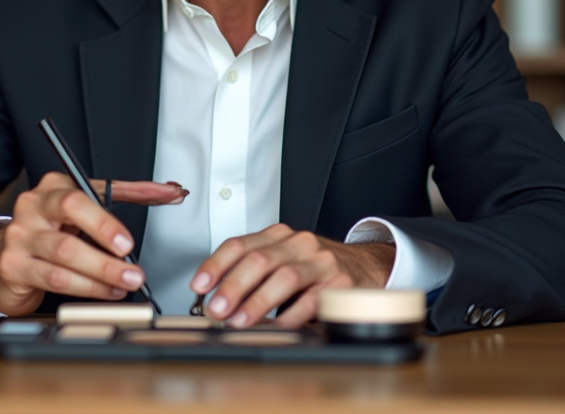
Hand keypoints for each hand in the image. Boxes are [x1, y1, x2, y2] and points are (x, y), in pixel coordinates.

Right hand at [0, 172, 186, 315]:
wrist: (5, 255)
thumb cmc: (54, 227)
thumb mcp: (88, 205)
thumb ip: (130, 194)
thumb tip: (170, 191)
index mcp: (52, 188)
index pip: (79, 197)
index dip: (105, 222)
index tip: (127, 243)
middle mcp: (31, 208)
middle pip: (68, 226)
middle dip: (104, 250)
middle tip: (132, 270)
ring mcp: (20, 238)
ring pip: (64, 257)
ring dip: (101, 275)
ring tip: (126, 284)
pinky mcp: (13, 267)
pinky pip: (54, 279)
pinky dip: (85, 289)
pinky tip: (105, 292)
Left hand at [189, 224, 394, 328]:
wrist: (365, 267)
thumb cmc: (314, 269)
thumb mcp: (282, 261)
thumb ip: (252, 274)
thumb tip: (213, 299)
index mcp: (278, 236)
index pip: (240, 244)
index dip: (216, 264)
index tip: (198, 285)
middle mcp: (299, 244)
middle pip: (260, 260)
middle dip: (233, 286)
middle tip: (215, 309)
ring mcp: (321, 262)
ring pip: (285, 277)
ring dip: (258, 301)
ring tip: (239, 320)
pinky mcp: (340, 284)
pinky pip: (312, 301)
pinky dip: (291, 317)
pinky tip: (276, 327)